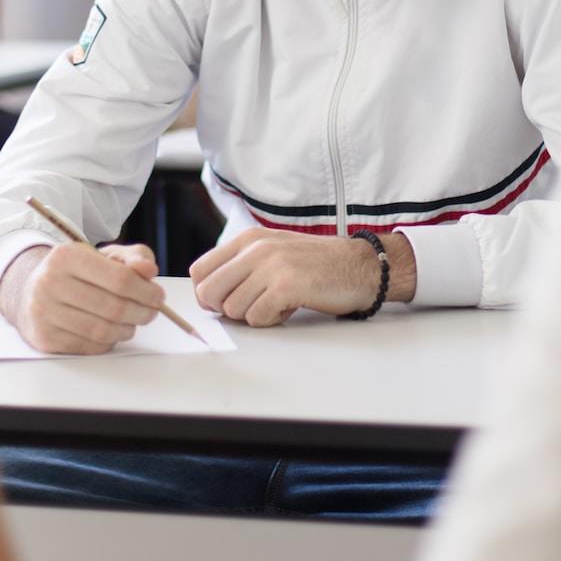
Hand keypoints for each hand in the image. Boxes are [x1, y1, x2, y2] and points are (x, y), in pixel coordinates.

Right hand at [0, 242, 164, 354]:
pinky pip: (90, 346)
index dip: (146, 291)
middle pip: (114, 307)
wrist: (30, 291)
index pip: (120, 278)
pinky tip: (111, 330)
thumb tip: (149, 270)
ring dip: (127, 329)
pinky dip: (109, 341)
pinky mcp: (45, 337)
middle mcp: (50, 283)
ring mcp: (44, 313)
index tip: (159, 296)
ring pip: (103, 330)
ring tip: (132, 322)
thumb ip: (132, 257)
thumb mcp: (103, 255)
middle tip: (151, 312)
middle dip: (142, 312)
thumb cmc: (75, 272)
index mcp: (66, 256)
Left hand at [190, 228, 410, 326]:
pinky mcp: (286, 286)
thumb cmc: (317, 264)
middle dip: (225, 308)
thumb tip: (208, 292)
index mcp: (248, 239)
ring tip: (277, 303)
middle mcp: (256, 249)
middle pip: (209, 292)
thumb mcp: (273, 252)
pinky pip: (256, 318)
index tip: (226, 301)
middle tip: (251, 306)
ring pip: (232, 309)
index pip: (200, 271)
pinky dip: (271, 320)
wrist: (361, 266)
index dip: (207, 294)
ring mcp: (271, 266)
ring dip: (253, 315)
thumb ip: (241, 265)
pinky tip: (288, 308)